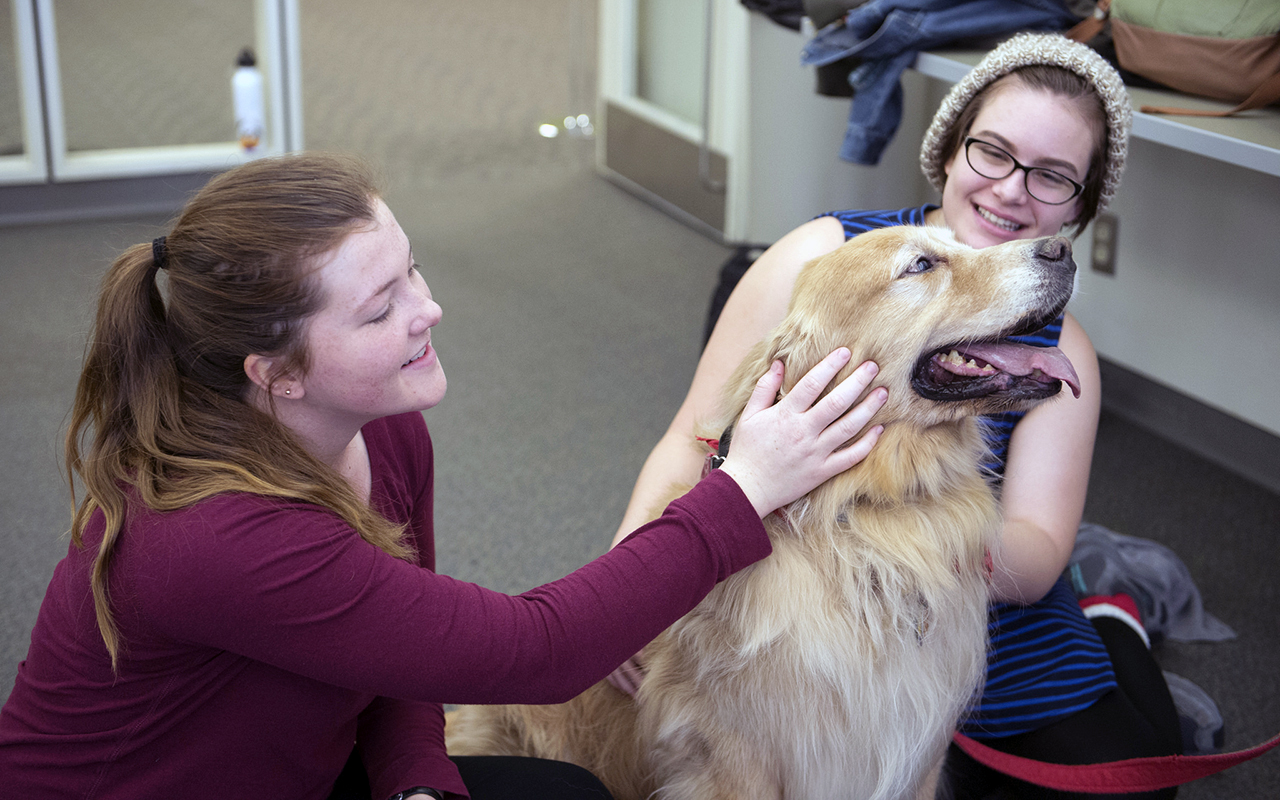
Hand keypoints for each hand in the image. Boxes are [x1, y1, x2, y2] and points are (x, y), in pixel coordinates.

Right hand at [718, 349, 885, 516]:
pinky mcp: (822, 472)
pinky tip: (879, 430)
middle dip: (857, 382)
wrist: (746, 489)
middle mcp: (803, 432)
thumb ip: (765, 388)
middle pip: (837, 402)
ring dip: (868, 408)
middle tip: (873, 367)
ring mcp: (815, 453)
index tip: (845, 352)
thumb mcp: (749, 415)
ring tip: (883, 393)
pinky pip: (850, 457)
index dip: (830, 366)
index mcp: (785, 415)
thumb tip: (779, 364)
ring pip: (848, 427)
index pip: (811, 384)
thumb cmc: (746, 451)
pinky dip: (867, 444)